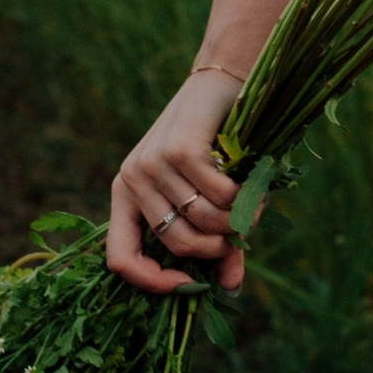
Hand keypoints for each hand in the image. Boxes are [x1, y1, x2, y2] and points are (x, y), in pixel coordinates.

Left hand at [107, 69, 249, 298]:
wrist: (221, 85)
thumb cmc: (212, 147)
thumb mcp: (205, 197)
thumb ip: (214, 240)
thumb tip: (230, 288)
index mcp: (125, 196)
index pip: (119, 258)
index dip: (152, 283)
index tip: (190, 287)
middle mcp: (131, 180)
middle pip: (176, 244)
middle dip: (217, 248)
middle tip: (240, 235)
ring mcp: (152, 163)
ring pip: (202, 221)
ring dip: (237, 223)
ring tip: (252, 209)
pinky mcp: (179, 149)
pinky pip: (219, 196)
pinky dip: (243, 198)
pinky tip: (250, 186)